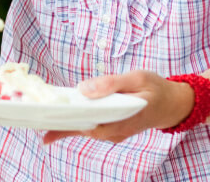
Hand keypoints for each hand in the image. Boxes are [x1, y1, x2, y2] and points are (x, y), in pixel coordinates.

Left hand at [42, 70, 193, 144]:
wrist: (174, 104)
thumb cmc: (156, 88)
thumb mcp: (137, 77)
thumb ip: (111, 83)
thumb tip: (84, 89)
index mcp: (123, 119)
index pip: (90, 125)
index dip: (69, 123)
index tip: (49, 121)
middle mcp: (116, 131)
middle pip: (83, 130)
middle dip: (60, 127)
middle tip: (36, 124)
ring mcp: (114, 133)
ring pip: (86, 130)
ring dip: (65, 126)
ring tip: (41, 121)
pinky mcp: (112, 129)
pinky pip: (91, 127)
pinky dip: (76, 122)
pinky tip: (61, 117)